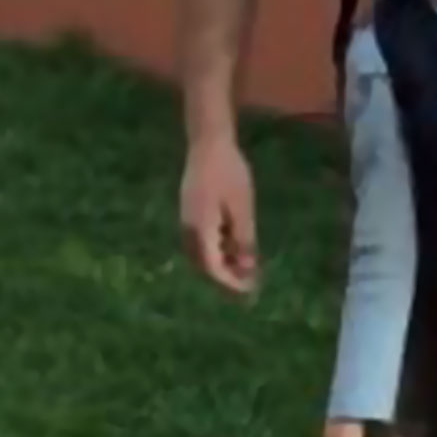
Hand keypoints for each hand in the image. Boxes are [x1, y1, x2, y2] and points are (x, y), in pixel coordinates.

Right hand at [179, 134, 258, 293]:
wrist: (208, 143)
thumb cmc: (230, 172)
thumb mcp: (242, 206)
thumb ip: (243, 238)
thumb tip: (246, 268)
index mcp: (201, 231)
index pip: (213, 270)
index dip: (230, 284)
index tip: (249, 292)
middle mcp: (188, 231)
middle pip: (205, 267)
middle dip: (226, 279)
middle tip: (250, 286)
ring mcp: (186, 222)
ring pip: (202, 255)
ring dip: (222, 265)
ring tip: (246, 268)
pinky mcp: (189, 214)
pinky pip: (201, 242)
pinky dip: (217, 250)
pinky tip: (234, 247)